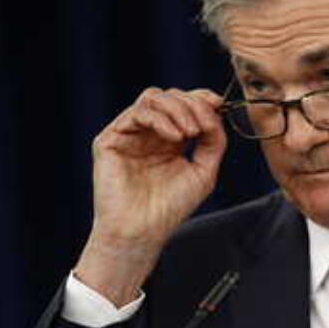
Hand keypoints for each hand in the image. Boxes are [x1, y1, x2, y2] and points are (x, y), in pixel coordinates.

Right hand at [74, 87, 226, 304]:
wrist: (143, 231)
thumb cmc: (170, 207)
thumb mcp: (204, 170)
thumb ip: (213, 140)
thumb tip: (216, 111)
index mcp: (169, 140)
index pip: (184, 105)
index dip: (201, 98)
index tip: (218, 103)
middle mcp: (148, 134)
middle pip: (170, 96)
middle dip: (192, 104)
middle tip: (204, 125)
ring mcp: (128, 134)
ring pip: (153, 98)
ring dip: (178, 109)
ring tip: (190, 133)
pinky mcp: (110, 139)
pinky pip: (136, 113)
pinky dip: (160, 119)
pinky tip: (175, 138)